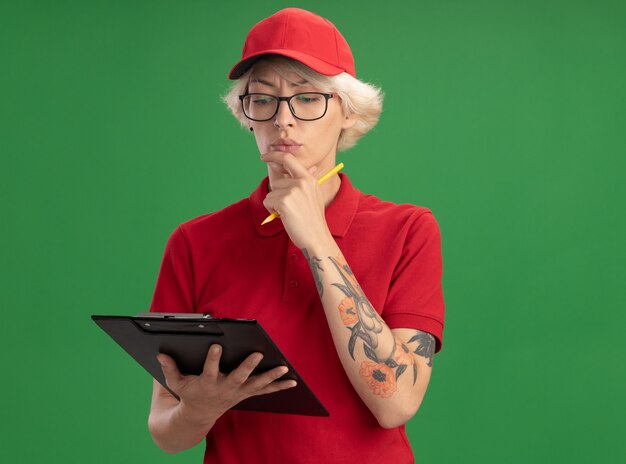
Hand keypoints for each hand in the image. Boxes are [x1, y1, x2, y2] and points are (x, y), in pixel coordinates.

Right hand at [156, 344, 295, 425]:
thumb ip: (169, 369)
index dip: (213, 358)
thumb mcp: (176, 383)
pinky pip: (265, 391)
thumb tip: (160, 354)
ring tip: (284, 368)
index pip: (210, 369)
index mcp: (207, 383)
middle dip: (248, 365)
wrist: (198, 416)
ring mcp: (238, 392)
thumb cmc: (188, 393)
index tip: (217, 345)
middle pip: (239, 376)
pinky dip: (279, 387)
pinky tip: (293, 381)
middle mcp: (225, 388)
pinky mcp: (246, 394)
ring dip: (271, 376)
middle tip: (259, 353)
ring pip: (257, 384)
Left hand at [260, 151, 332, 248]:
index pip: (288, 159)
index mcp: (309, 179)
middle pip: (276, 182)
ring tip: (289, 213)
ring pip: (271, 192)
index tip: (264, 156)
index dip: (274, 156)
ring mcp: (293, 191)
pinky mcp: (284, 201)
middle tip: (290, 208)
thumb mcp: (314, 196)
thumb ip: (308, 181)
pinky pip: (267, 201)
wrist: (316, 237)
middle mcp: (302, 182)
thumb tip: (312, 167)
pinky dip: (271, 210)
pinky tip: (284, 217)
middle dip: (277, 195)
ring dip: (275, 204)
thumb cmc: (313, 219)